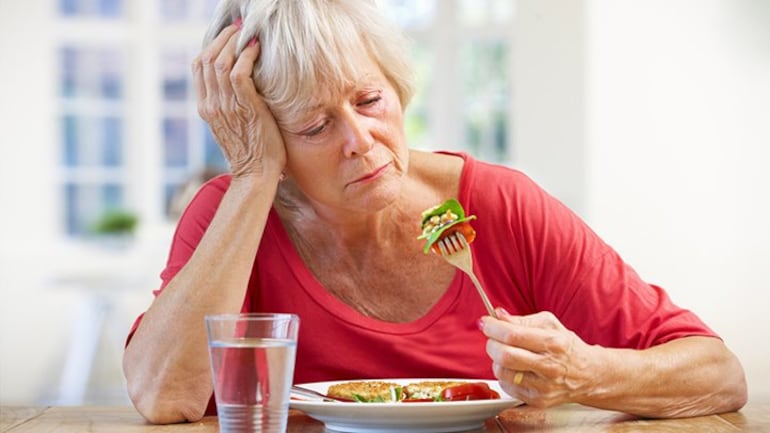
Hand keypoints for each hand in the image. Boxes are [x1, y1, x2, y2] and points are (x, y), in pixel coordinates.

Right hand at [192, 21, 285, 179]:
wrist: (256, 175)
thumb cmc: (252, 153)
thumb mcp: (232, 126)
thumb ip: (229, 106)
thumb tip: (239, 85)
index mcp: (205, 108)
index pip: (198, 67)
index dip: (211, 46)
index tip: (226, 36)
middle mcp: (211, 104)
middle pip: (207, 59)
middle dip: (222, 38)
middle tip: (238, 28)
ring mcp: (226, 106)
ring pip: (220, 62)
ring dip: (234, 43)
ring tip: (248, 33)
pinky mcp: (246, 108)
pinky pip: (240, 73)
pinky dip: (247, 56)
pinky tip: (256, 49)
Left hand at [480, 309, 597, 407]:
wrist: (589, 375)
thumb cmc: (566, 347)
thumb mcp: (549, 324)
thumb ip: (522, 320)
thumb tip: (498, 315)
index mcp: (553, 343)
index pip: (513, 335)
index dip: (493, 327)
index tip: (485, 322)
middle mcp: (549, 366)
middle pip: (505, 356)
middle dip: (491, 344)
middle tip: (493, 338)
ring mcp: (543, 386)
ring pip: (502, 372)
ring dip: (496, 360)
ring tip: (505, 354)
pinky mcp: (537, 400)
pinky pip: (506, 386)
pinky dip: (504, 375)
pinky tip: (515, 368)